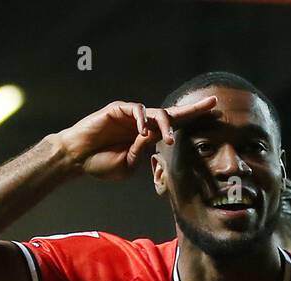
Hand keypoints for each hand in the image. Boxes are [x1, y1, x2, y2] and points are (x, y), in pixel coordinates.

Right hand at [55, 96, 217, 179]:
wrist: (77, 159)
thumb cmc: (101, 164)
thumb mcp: (126, 166)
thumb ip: (140, 154)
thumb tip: (151, 139)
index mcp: (147, 137)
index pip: (174, 127)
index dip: (192, 121)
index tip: (213, 116)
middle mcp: (143, 123)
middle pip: (172, 113)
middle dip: (192, 109)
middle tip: (212, 103)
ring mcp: (131, 116)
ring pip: (156, 113)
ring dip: (165, 125)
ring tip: (169, 139)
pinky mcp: (118, 109)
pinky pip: (135, 109)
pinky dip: (141, 119)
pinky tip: (142, 131)